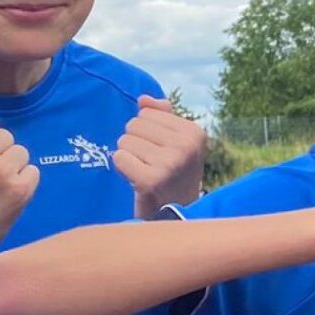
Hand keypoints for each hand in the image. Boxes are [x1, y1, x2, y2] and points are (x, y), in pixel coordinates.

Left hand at [117, 95, 205, 219]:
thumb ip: (161, 115)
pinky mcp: (151, 179)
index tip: (161, 153)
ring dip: (129, 156)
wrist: (176, 215)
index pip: (147, 112)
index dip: (147, 133)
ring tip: (145, 171)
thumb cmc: (172, 173)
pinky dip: (122, 168)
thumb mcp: (175, 141)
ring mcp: (170, 163)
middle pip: (134, 124)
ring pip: (124, 140)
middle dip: (136, 143)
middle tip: (150, 164)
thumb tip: (143, 99)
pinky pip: (119, 157)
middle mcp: (186, 146)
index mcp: (194, 132)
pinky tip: (136, 179)